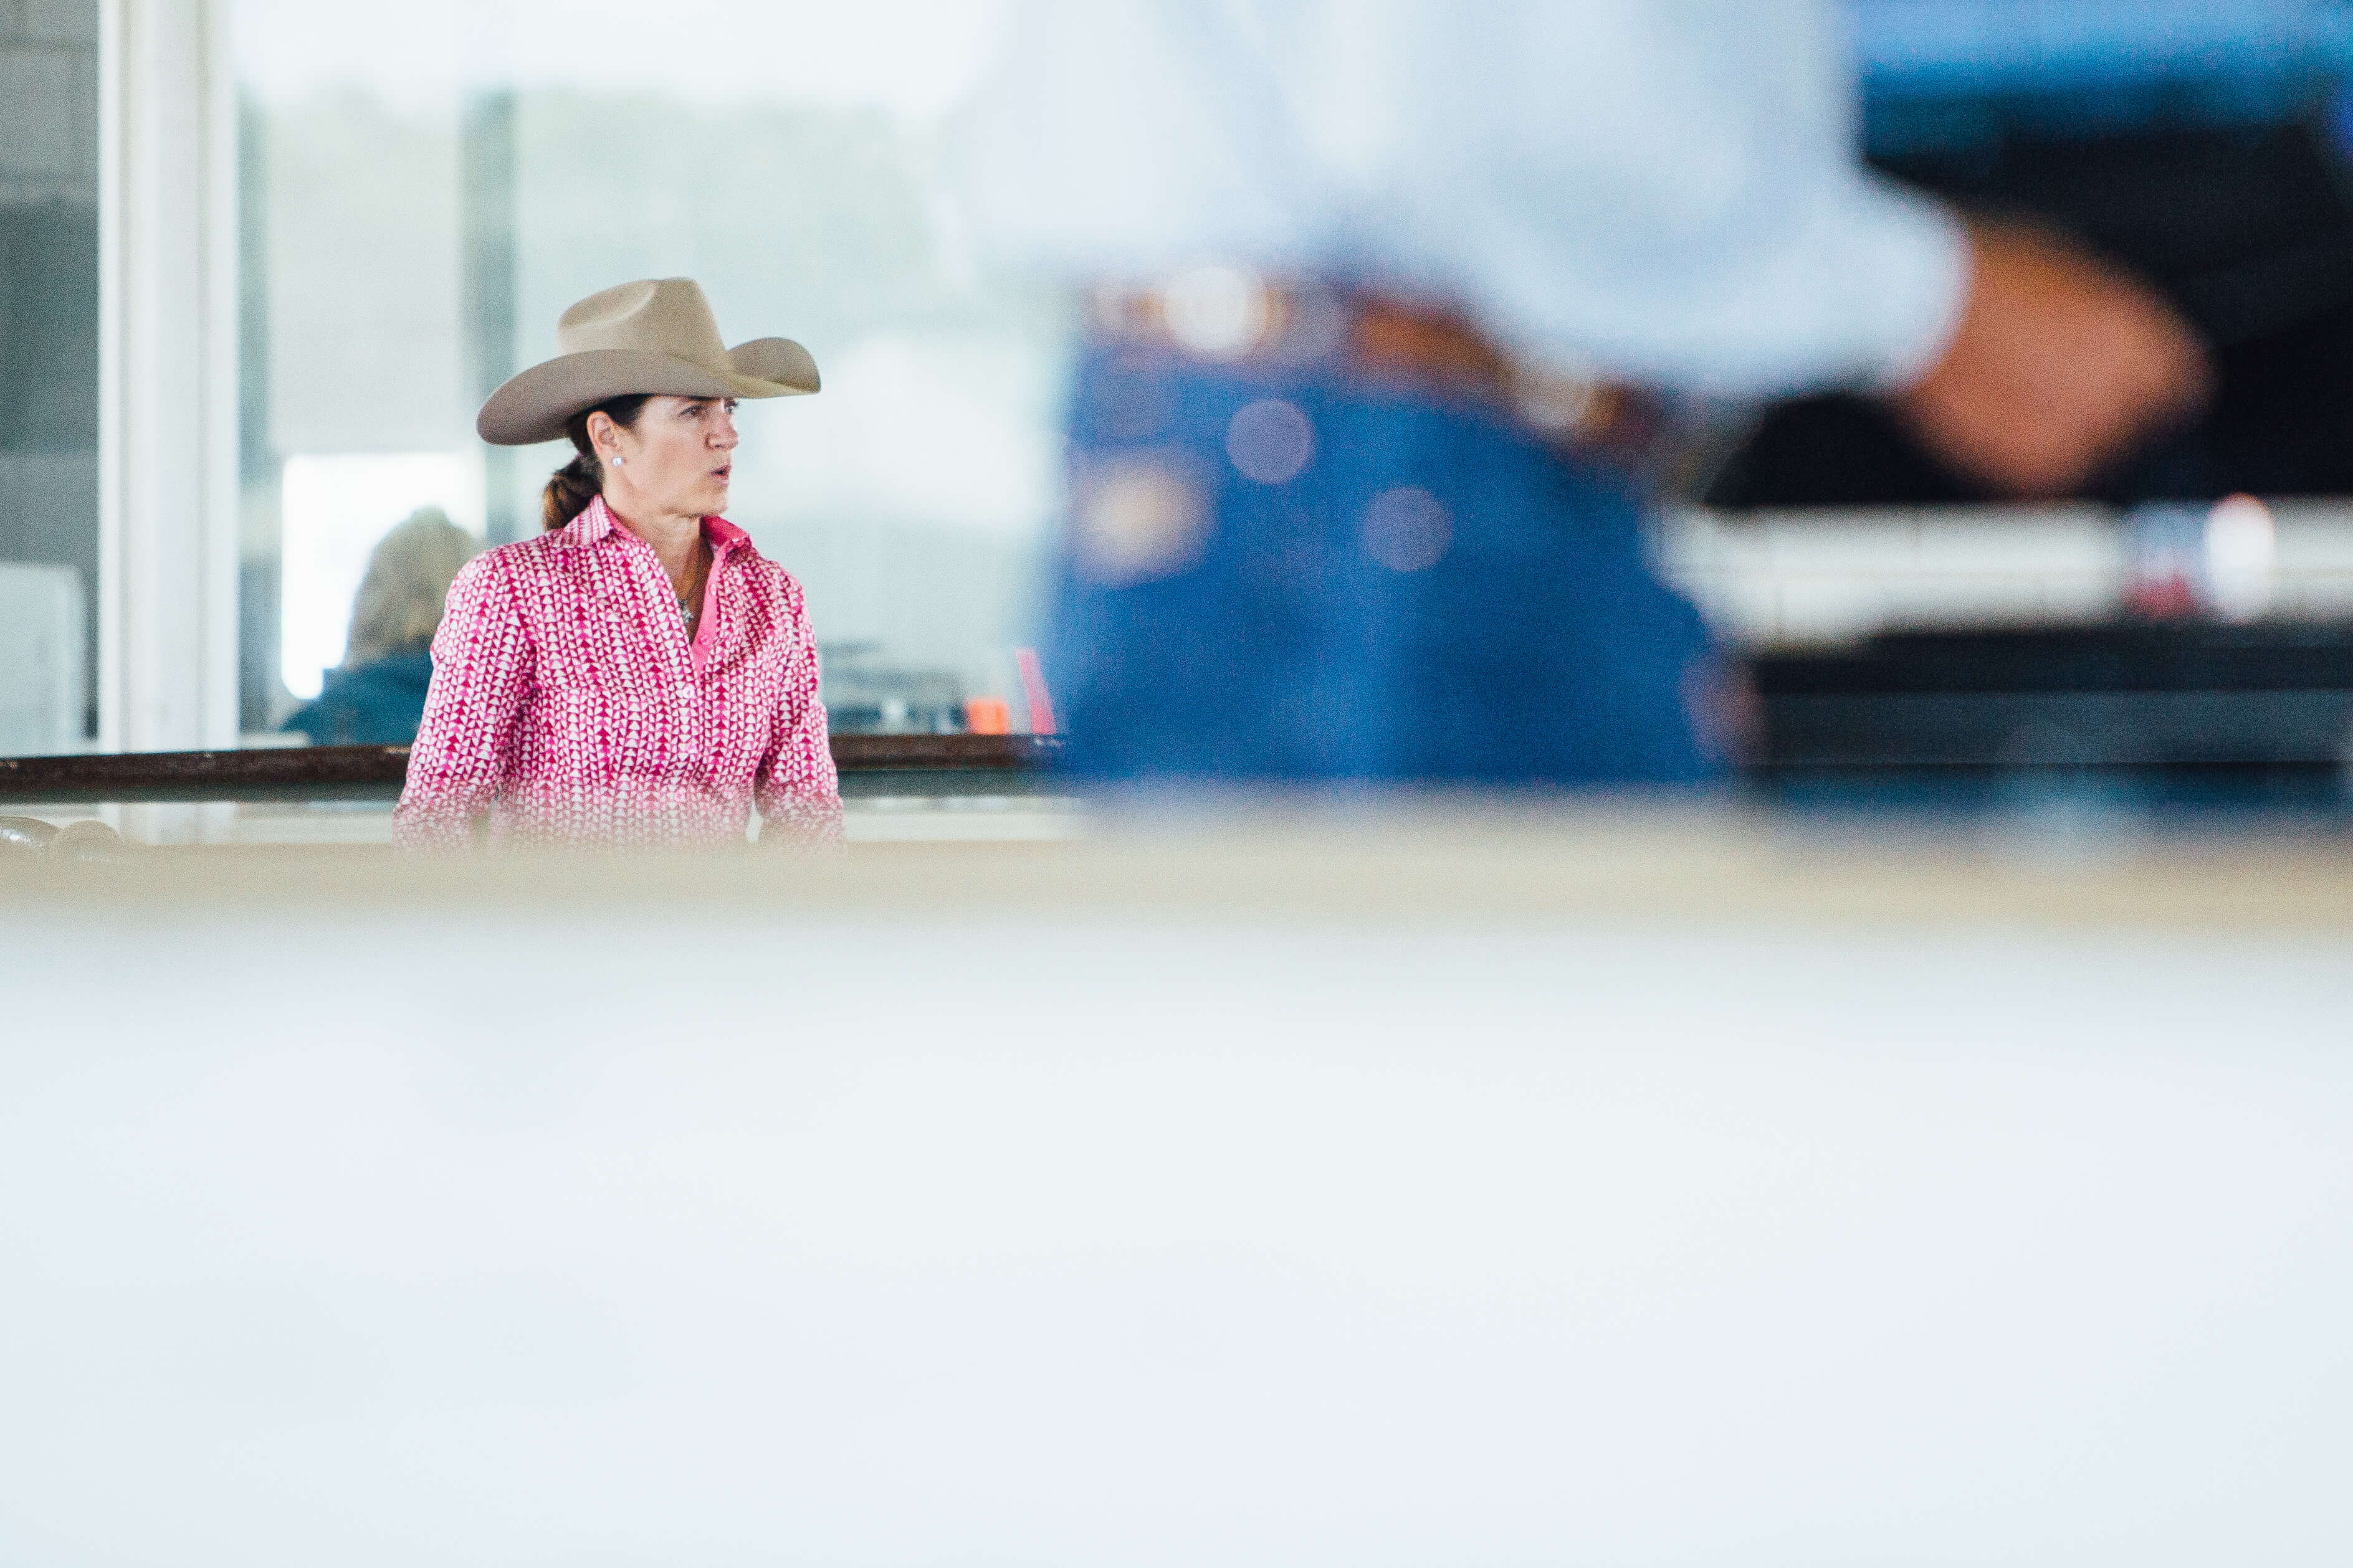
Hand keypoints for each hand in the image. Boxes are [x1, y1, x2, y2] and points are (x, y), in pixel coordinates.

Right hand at [1889, 219, 2210, 496]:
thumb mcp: (2068, 269)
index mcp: (2140, 337)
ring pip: (2087, 450)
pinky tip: (1989, 414)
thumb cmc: (1978, 270)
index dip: (2150, 381)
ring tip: (2010, 394)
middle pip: (2133, 419)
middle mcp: (2118, 390)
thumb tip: (2105, 337)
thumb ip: (2103, 315)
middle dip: (2099, 406)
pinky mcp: (2022, 465)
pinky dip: (2017, 453)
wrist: (1910, 300)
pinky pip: (2040, 476)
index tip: (2132, 385)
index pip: (2181, 382)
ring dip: (2059, 431)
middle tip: (2047, 383)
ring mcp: (2072, 431)